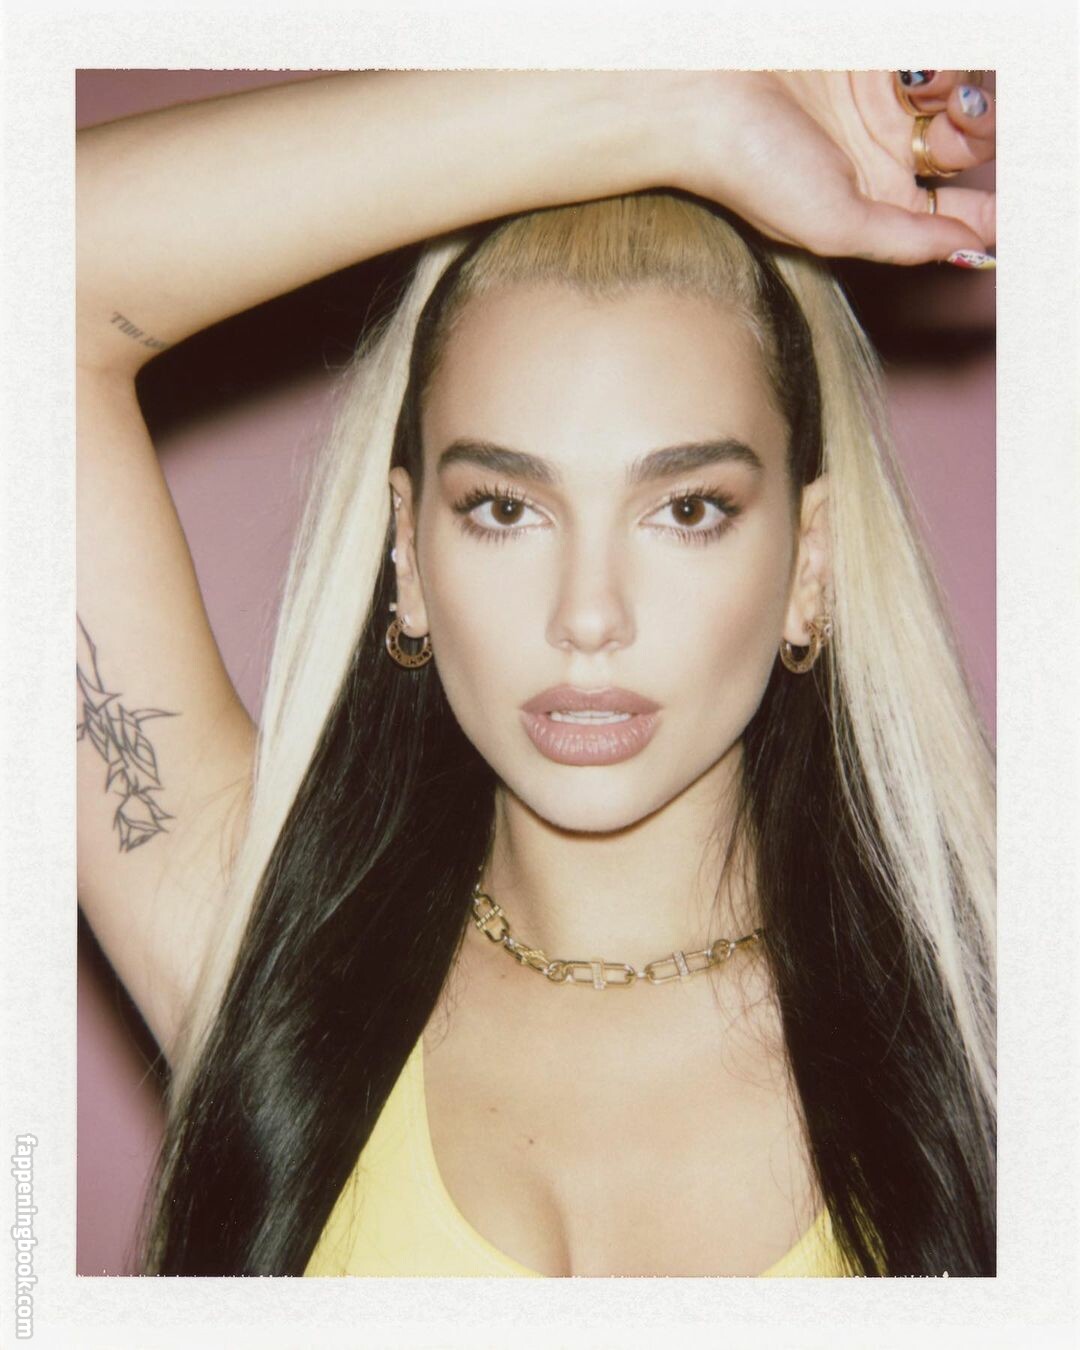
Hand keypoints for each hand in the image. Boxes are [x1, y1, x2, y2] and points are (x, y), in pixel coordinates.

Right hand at [667, 70, 994, 265]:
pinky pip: (937, 55)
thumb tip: (968, 250)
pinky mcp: (874, 50)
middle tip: (961, 125)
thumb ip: (906, 240)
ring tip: (934, 90)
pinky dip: (943, 62)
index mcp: (872, 203)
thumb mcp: (834, 227)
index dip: (989, 209)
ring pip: (961, 94)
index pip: (952, 211)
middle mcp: (881, 151)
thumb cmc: (750, 170)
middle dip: (980, 136)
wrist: (701, 93)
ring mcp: (880, 97)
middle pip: (968, 146)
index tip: (1014, 207)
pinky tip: (917, 69)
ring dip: (964, 91)